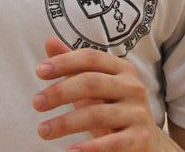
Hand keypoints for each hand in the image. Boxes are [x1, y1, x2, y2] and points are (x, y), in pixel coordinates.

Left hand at [33, 36, 159, 151]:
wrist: (148, 143)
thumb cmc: (114, 108)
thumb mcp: (95, 86)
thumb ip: (74, 66)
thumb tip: (49, 42)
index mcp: (122, 68)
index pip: (90, 58)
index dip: (64, 62)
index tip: (39, 72)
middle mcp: (133, 86)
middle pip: (91, 83)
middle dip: (60, 92)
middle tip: (36, 103)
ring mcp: (138, 112)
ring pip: (97, 114)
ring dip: (66, 123)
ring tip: (43, 130)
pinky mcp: (141, 138)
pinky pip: (113, 143)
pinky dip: (91, 148)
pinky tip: (71, 150)